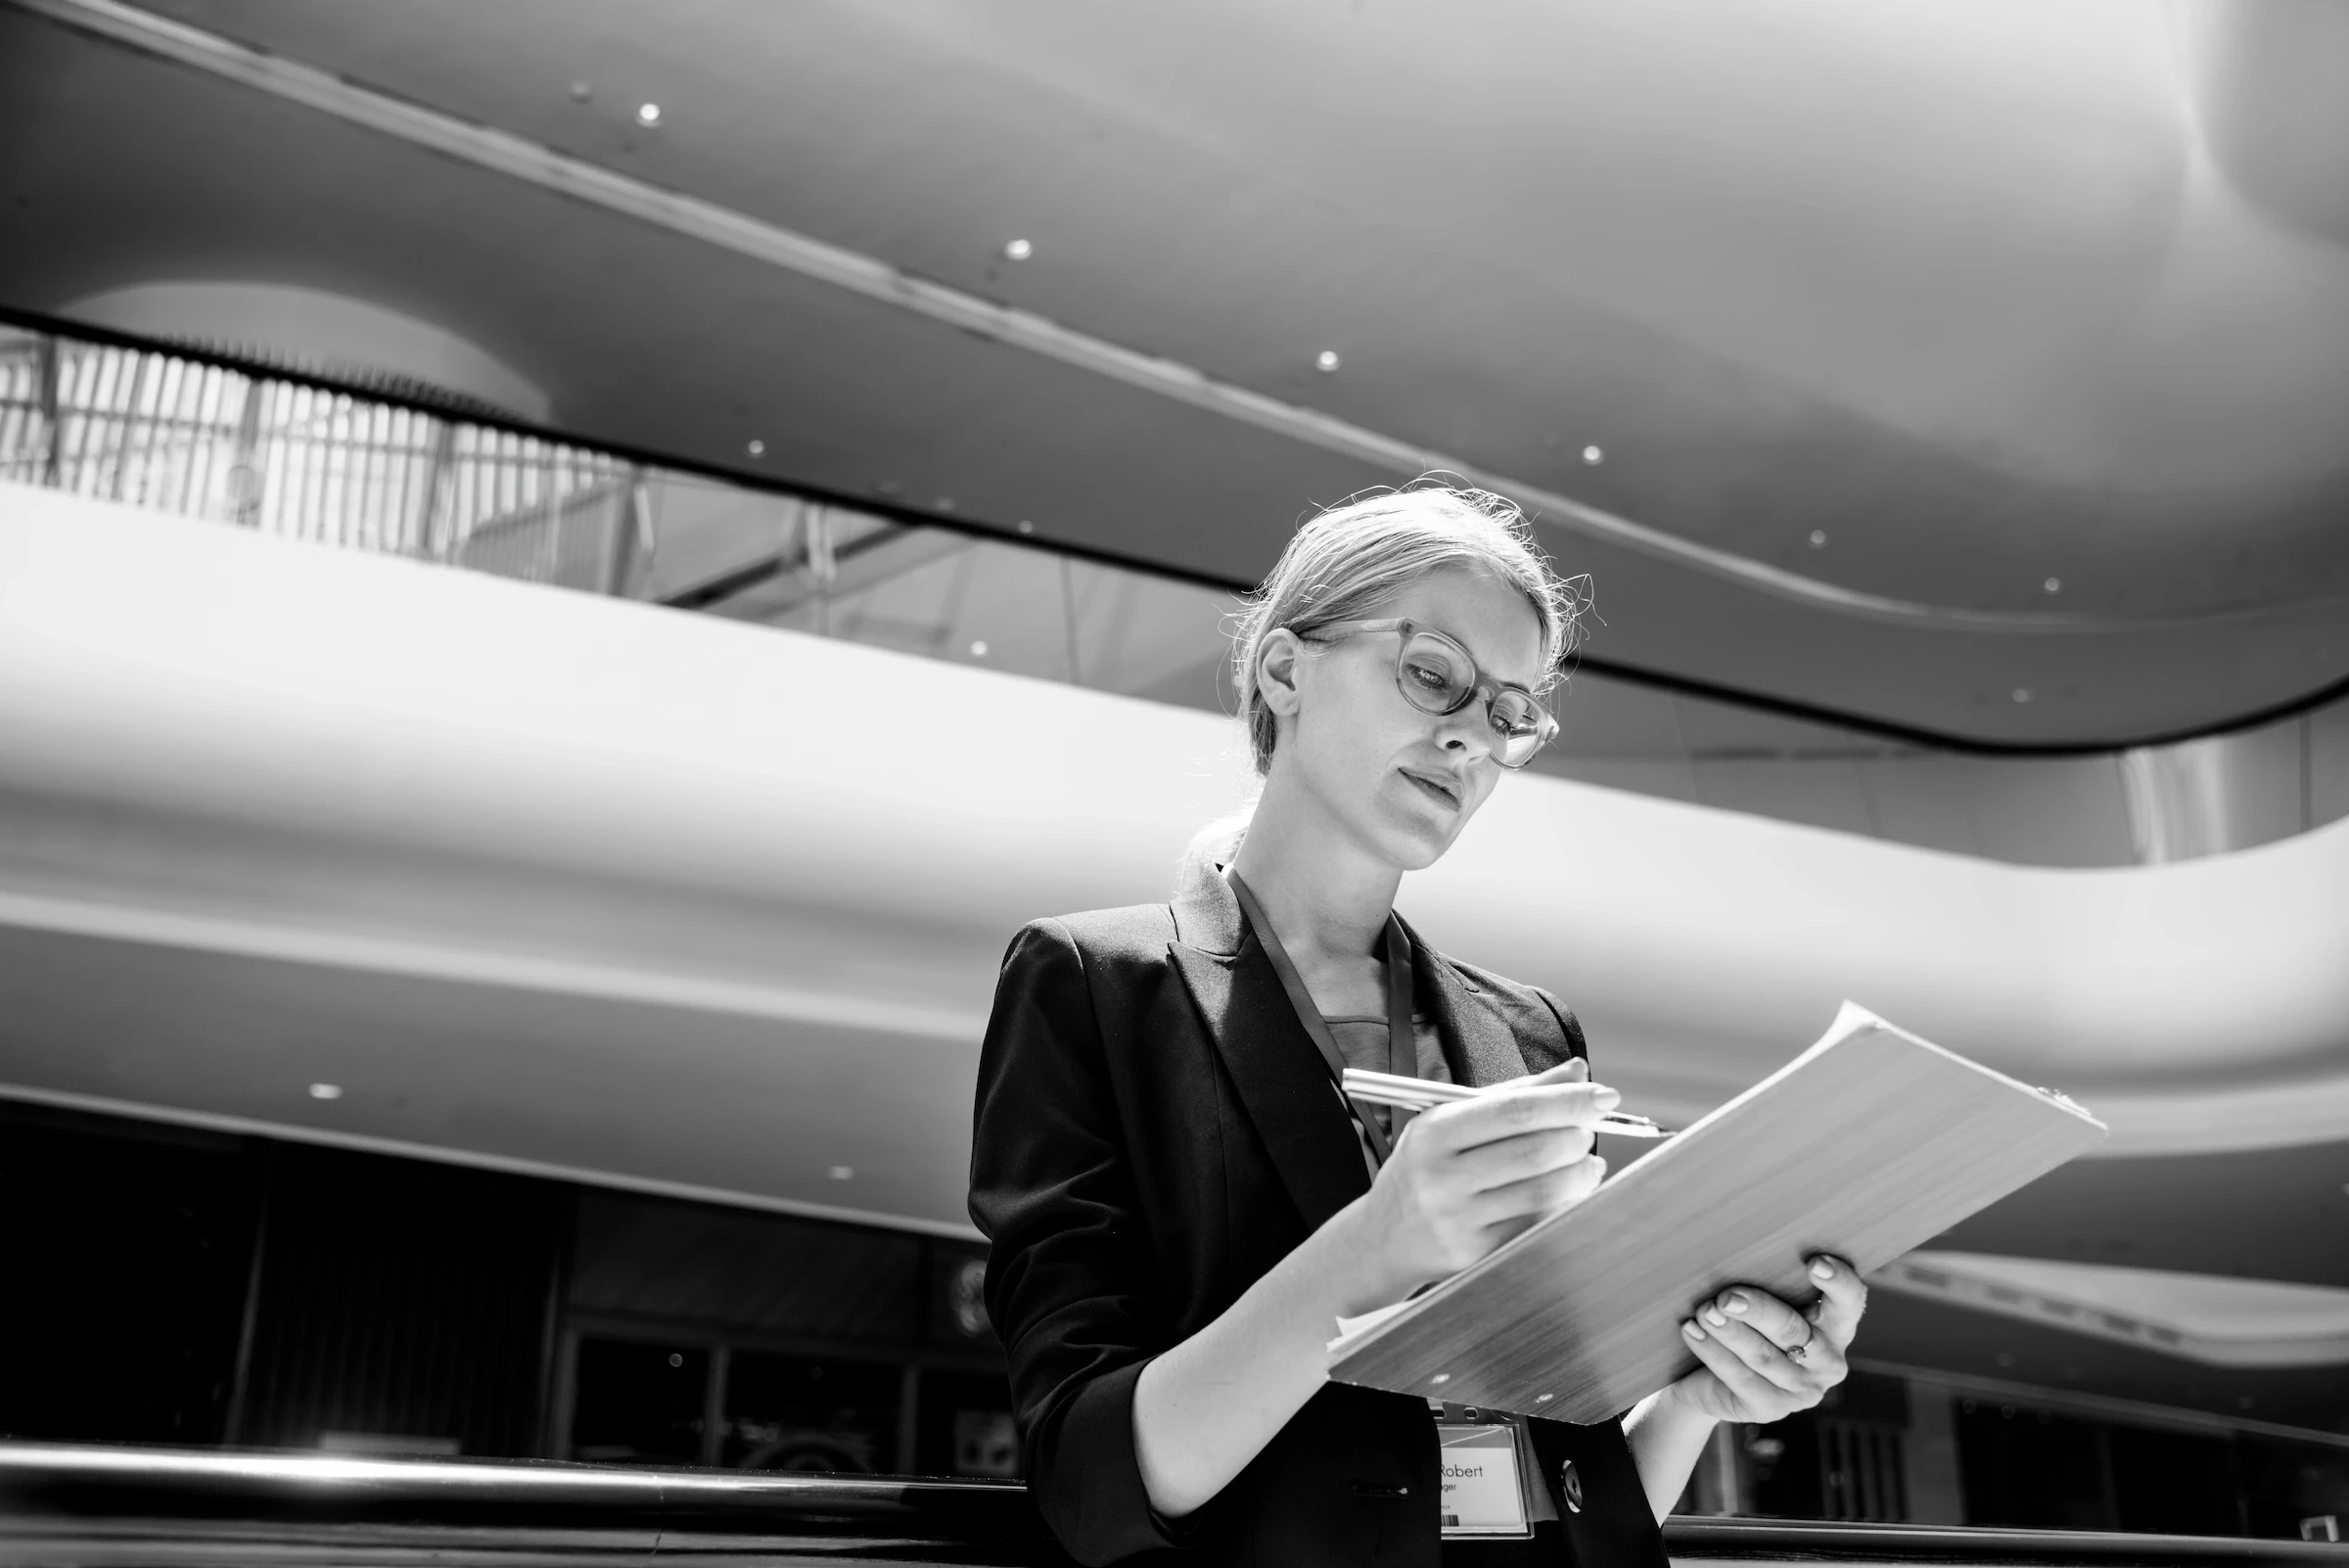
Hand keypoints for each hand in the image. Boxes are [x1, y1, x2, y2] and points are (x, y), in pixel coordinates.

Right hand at [1353, 1059, 1614, 1298]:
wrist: (1383, 1238)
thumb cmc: (1427, 1168)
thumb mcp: (1453, 1120)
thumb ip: (1516, 1095)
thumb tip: (1578, 1072)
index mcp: (1436, 1130)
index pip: (1515, 1110)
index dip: (1568, 1101)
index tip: (1605, 1096)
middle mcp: (1442, 1175)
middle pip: (1534, 1151)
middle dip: (1577, 1136)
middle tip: (1589, 1130)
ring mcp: (1457, 1219)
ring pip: (1542, 1192)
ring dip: (1580, 1174)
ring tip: (1588, 1163)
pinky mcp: (1475, 1254)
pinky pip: (1536, 1225)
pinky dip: (1564, 1205)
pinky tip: (1570, 1193)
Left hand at [1665, 1255, 1867, 1424]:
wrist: (1709, 1379)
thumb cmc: (1745, 1325)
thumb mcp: (1763, 1305)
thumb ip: (1771, 1284)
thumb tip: (1741, 1252)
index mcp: (1836, 1328)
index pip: (1851, 1303)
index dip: (1839, 1283)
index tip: (1815, 1263)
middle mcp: (1828, 1362)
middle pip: (1793, 1331)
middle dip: (1759, 1311)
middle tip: (1728, 1297)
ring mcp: (1801, 1391)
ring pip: (1762, 1356)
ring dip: (1730, 1332)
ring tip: (1705, 1311)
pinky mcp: (1770, 1409)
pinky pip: (1739, 1377)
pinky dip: (1713, 1352)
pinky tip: (1692, 1331)